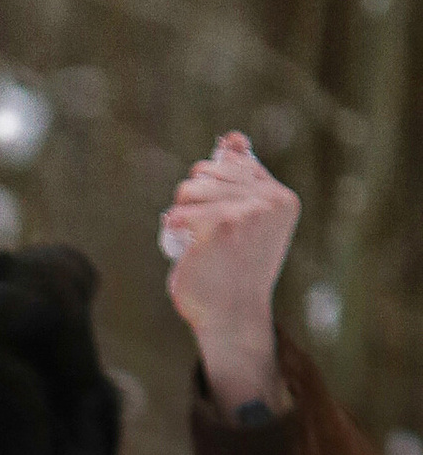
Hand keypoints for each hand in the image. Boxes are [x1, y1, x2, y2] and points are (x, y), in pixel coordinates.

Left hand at [160, 133, 296, 413]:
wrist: (232, 317)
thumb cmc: (235, 270)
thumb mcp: (248, 220)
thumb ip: (243, 180)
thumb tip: (232, 137)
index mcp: (281, 197)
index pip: (235, 159)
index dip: (214, 181)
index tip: (221, 216)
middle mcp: (269, 200)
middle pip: (208, 170)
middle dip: (194, 194)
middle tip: (201, 229)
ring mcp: (245, 212)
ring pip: (191, 187)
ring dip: (181, 208)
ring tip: (190, 233)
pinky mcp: (218, 226)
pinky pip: (179, 212)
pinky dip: (172, 226)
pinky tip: (179, 240)